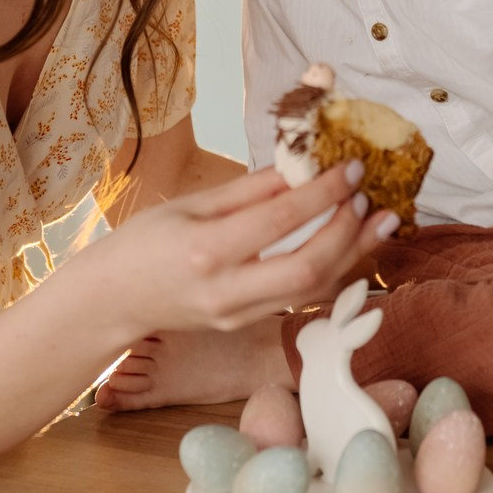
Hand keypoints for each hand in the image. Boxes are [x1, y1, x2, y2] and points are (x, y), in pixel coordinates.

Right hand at [101, 162, 392, 339]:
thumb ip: (249, 191)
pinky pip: (300, 300)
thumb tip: (300, 167)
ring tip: (380, 221)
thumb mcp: (190, 205)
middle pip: (308, 269)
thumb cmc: (144, 243)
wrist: (112, 301)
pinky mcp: (246, 324)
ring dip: (352, 254)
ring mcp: (238, 315)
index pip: (281, 220)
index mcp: (207, 251)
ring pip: (312, 291)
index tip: (351, 168)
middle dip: (348, 232)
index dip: (323, 193)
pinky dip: (331, 271)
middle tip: (370, 198)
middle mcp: (227, 291)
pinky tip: (350, 246)